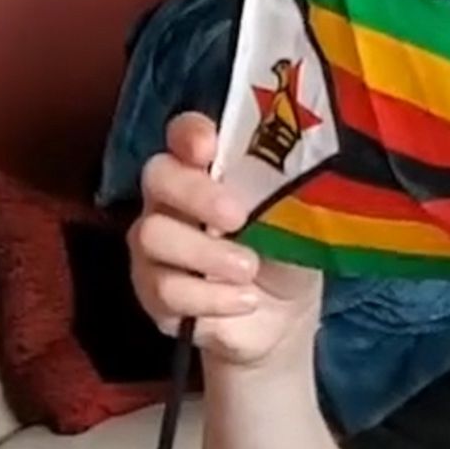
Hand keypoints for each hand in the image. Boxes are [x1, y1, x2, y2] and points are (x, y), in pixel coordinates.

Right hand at [129, 112, 321, 369]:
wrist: (287, 315)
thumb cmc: (289, 250)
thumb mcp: (298, 217)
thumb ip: (285, 190)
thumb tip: (294, 171)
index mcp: (210, 169)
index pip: (184, 134)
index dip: (190, 133)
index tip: (208, 146)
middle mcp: (173, 199)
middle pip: (158, 176)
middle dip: (197, 193)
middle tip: (238, 217)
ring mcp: (156, 245)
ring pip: (151, 235)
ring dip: (205, 253)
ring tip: (249, 268)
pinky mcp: (154, 292)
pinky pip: (163, 289)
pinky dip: (210, 297)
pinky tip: (244, 300)